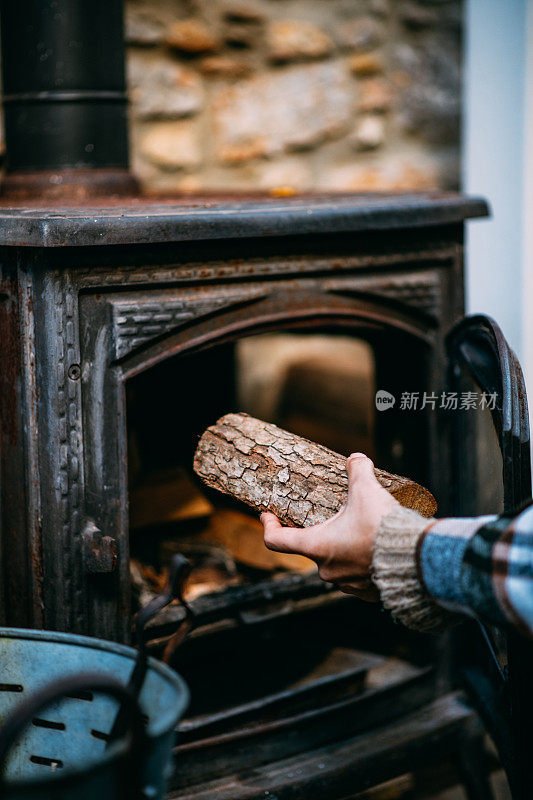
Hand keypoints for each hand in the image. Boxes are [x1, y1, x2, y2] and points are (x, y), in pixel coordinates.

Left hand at [261, 453, 398, 600]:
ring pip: (336, 564)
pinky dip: (361, 564)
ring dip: (343, 549)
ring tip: (361, 533)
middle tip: (339, 516)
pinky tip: (373, 553)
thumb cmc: (383, 525)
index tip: (267, 516)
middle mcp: (327, 570)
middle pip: (313, 548)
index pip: (278, 541)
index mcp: (318, 546)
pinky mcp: (368, 593)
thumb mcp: (366, 489)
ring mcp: (347, 584)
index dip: (269, 526)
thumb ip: (357, 470)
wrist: (417, 558)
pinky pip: (357, 577)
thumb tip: (356, 458)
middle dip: (322, 531)